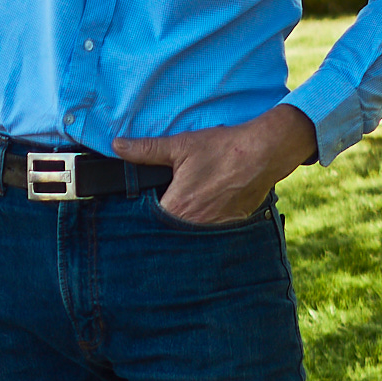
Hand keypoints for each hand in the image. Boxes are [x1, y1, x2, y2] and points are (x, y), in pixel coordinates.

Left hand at [113, 102, 315, 226]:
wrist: (264, 153)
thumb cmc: (223, 149)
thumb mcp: (181, 145)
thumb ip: (145, 150)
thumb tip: (118, 145)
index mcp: (177, 208)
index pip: (148, 224)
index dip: (140, 219)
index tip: (137, 213)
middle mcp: (194, 225)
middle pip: (167, 232)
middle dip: (161, 224)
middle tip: (162, 209)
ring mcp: (214, 229)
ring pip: (188, 235)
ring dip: (182, 226)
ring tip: (184, 208)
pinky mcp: (230, 226)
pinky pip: (209, 233)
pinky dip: (203, 225)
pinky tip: (204, 209)